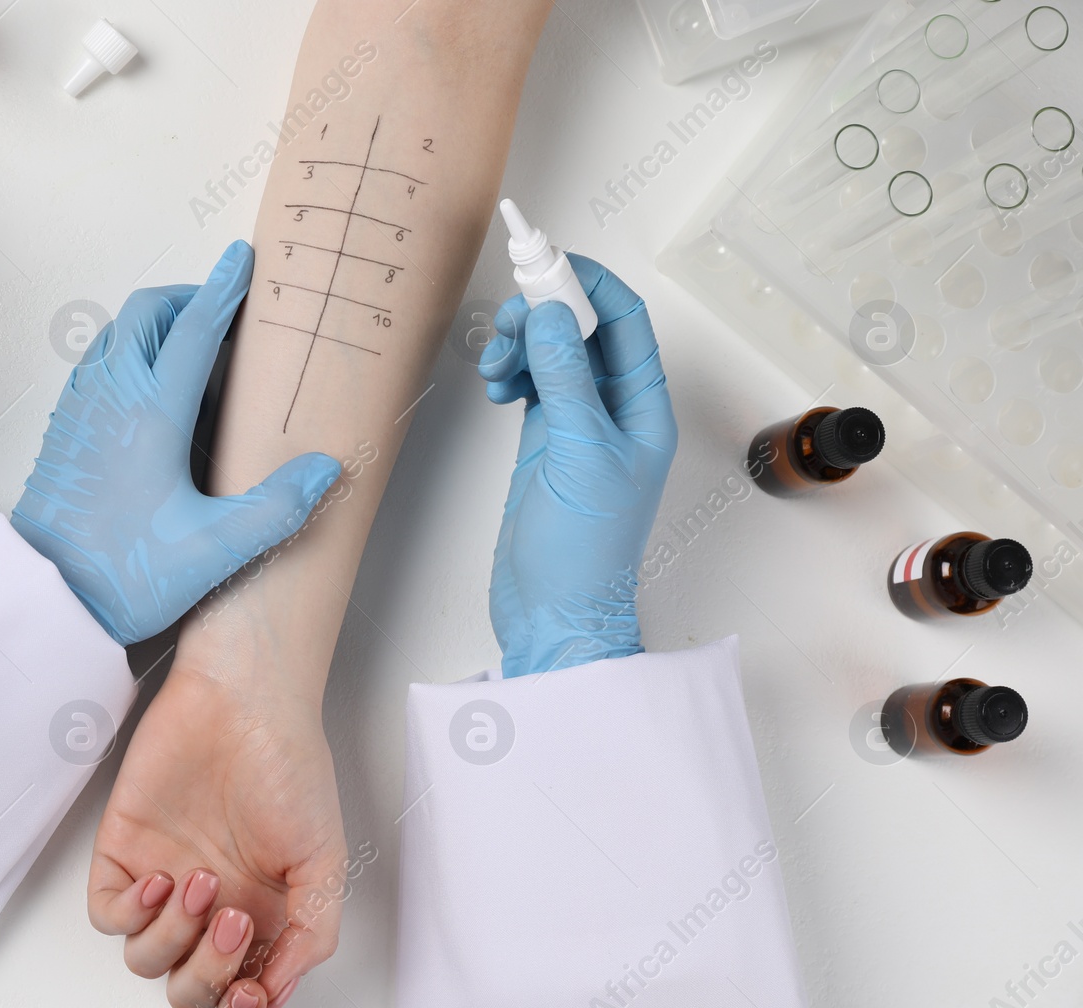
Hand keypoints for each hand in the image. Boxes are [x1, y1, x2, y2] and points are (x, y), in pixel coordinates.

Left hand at [12, 241, 342, 645]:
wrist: (43, 600)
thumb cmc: (123, 575)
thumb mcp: (214, 549)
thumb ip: (274, 508)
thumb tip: (324, 470)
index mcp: (151, 412)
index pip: (195, 330)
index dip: (224, 290)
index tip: (244, 260)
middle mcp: (111, 398)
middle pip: (147, 314)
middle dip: (187, 299)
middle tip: (224, 315)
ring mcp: (80, 411)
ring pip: (116, 335)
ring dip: (154, 325)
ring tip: (193, 352)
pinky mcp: (63, 431)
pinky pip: (97, 365)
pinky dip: (128, 354)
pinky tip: (150, 394)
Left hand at [87, 667, 346, 1007]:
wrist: (242, 700)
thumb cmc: (288, 764)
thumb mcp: (324, 857)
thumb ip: (312, 932)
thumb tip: (279, 989)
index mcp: (260, 912)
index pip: (239, 991)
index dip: (243, 1007)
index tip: (253, 991)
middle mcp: (210, 905)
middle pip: (189, 987)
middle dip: (209, 972)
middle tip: (232, 918)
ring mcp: (165, 881)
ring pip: (146, 960)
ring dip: (174, 936)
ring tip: (204, 880)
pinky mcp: (123, 853)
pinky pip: (108, 916)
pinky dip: (130, 913)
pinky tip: (161, 879)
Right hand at [477, 256, 677, 677]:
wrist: (555, 614)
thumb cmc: (584, 551)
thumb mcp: (578, 454)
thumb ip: (565, 379)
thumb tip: (552, 314)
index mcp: (644, 408)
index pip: (624, 320)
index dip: (588, 283)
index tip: (543, 261)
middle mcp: (615, 411)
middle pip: (582, 331)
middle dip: (544, 314)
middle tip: (508, 321)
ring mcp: (579, 427)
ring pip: (552, 356)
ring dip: (521, 346)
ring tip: (496, 367)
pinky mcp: (546, 445)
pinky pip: (532, 386)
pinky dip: (512, 374)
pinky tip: (496, 386)